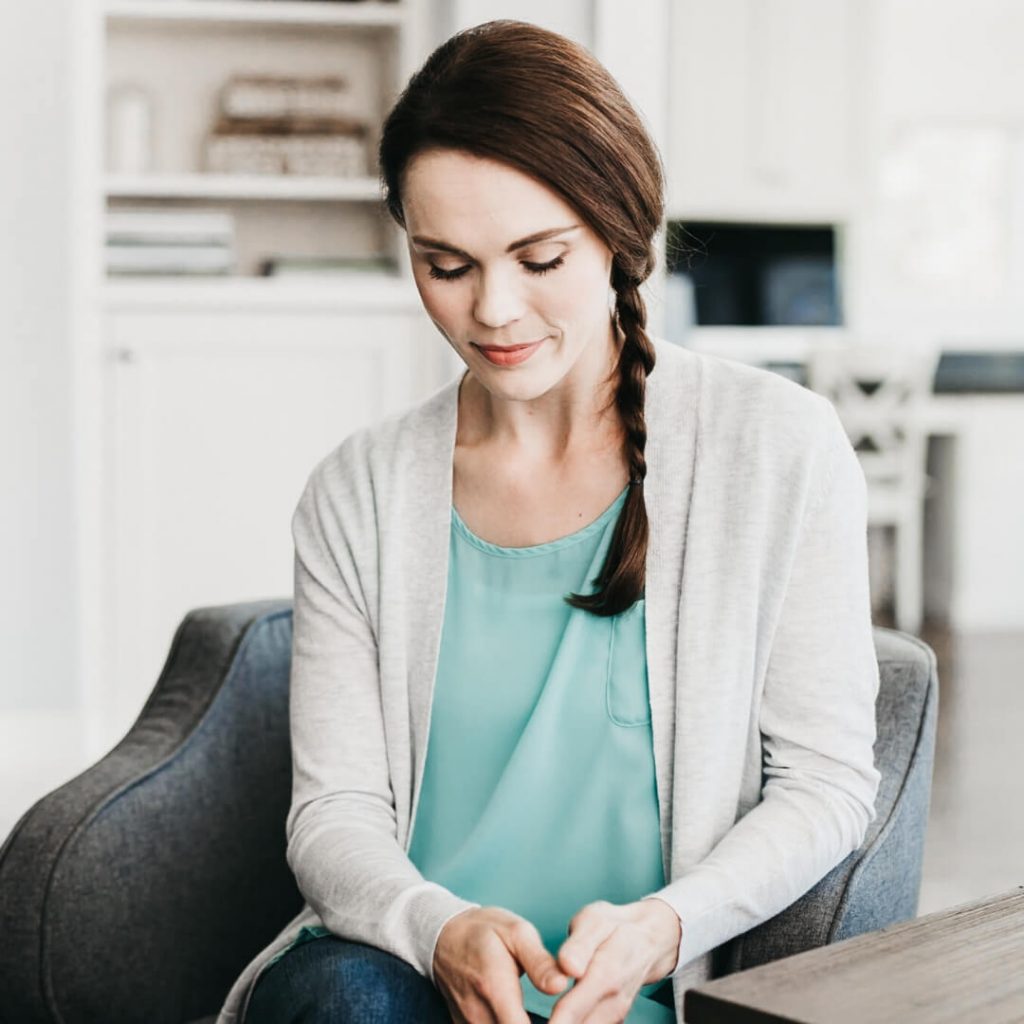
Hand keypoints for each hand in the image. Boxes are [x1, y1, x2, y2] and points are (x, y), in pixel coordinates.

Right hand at [433, 906, 569, 1023]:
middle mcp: (478, 1013)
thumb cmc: (485, 931)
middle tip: (558, 1016)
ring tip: (544, 1017)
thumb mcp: (516, 932)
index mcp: (494, 987)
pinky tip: (519, 1018)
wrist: (444, 935)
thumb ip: (540, 962)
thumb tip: (561, 985)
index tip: (563, 1019)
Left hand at [547, 899, 681, 1023]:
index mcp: (606, 973)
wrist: (647, 939)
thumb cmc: (613, 926)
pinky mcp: (613, 1019)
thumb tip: (567, 966)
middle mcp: (613, 1001)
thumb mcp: (595, 921)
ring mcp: (615, 1013)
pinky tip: (556, 1020)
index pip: (573, 1010)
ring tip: (535, 1023)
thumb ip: (579, 944)